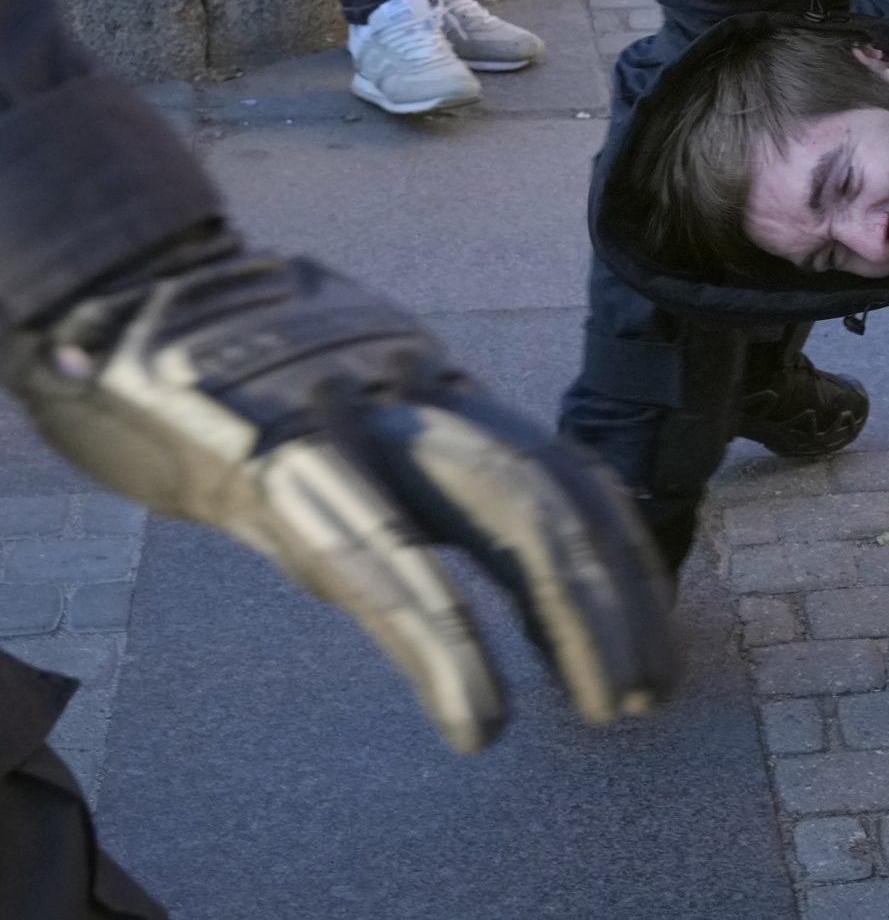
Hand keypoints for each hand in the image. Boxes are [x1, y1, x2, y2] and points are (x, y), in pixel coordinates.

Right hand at [3, 235, 676, 753]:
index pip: (562, 468)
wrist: (113, 291)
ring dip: (571, 621)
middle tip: (649, 695)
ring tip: (608, 706)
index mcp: (432, 387)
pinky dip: (445, 648)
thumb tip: (496, 514)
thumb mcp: (343, 390)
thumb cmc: (222, 362)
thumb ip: (410, 443)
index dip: (622, 555)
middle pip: (551, 489)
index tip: (656, 641)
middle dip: (615, 596)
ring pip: (504, 509)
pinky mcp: (276, 455)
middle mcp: (412, 392)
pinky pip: (381, 562)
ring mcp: (354, 415)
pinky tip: (479, 717)